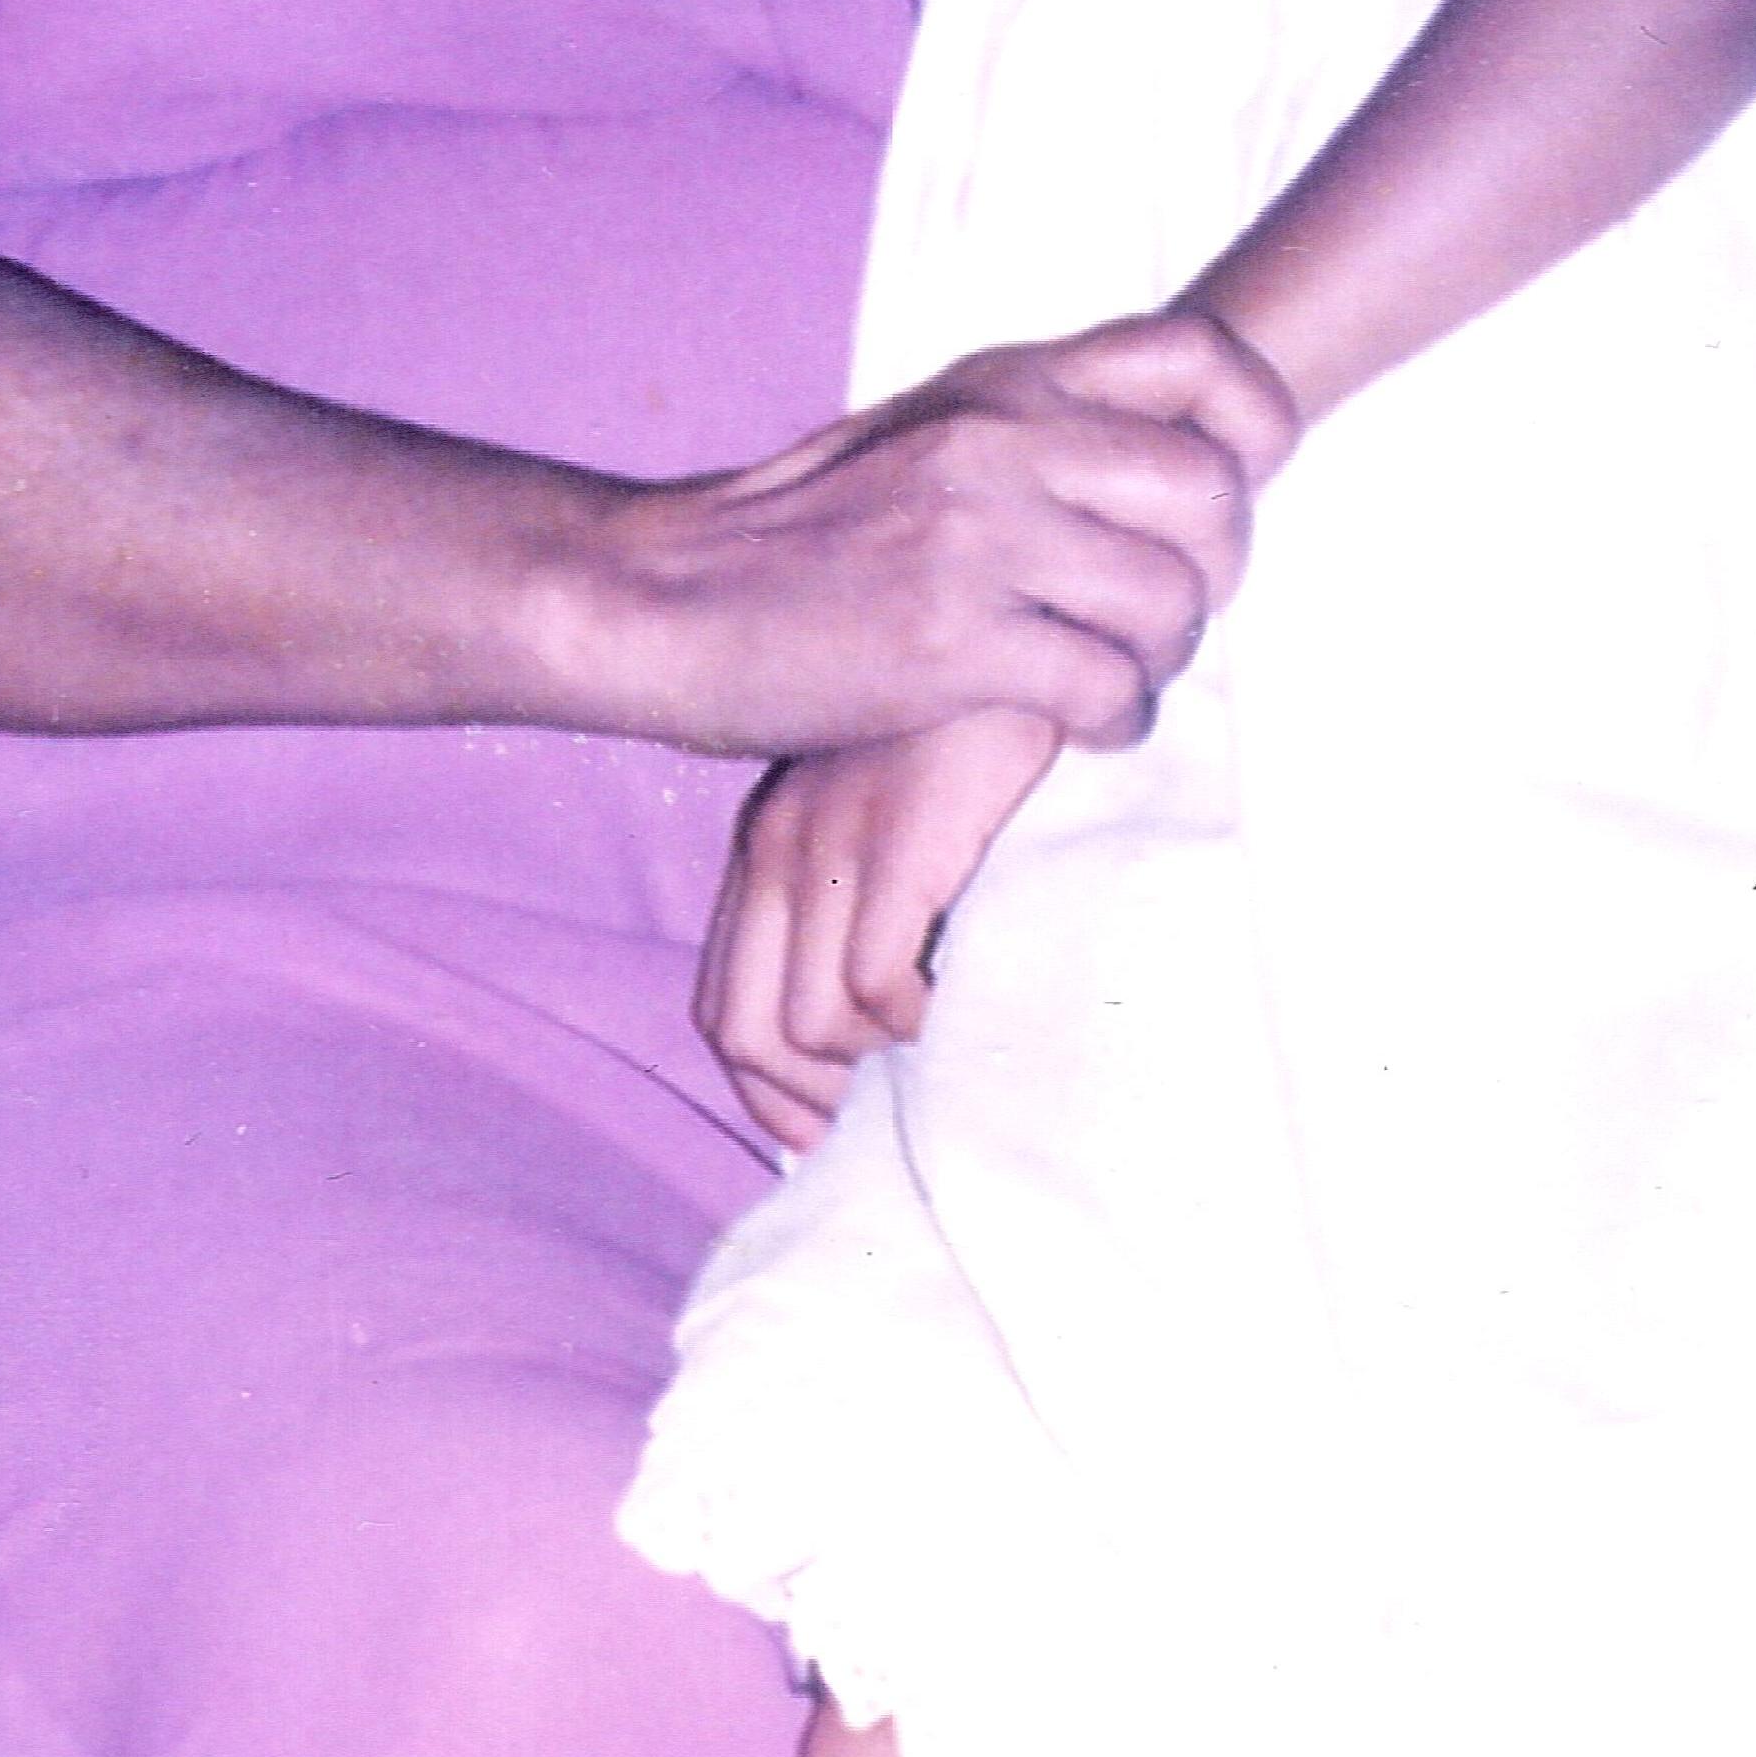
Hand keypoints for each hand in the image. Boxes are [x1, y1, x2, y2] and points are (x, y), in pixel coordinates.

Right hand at [596, 306, 1295, 765]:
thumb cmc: (794, 535)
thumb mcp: (924, 435)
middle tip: (1164, 616)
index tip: (1238, 485)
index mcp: (1004, 381)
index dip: (1256, 423)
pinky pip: (1106, 686)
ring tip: (1113, 680)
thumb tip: (1156, 456)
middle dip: (1218, 572)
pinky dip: (1115, 721)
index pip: (1197, 353)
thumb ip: (1032, 428)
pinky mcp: (950, 643)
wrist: (653, 599)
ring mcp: (977, 538)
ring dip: (1163, 659)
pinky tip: (1078, 728)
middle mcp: (1002, 440)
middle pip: (1212, 489)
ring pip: (1171, 598)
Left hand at [699, 704, 1063, 1150]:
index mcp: (768, 843)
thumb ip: (859, 894)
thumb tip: (866, 1027)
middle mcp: (778, 844)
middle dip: (804, 1100)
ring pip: (809, 1021)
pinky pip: (874, 981)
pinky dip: (913, 1017)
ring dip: (872, 1058)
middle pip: (744, 1030)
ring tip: (931, 1040)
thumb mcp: (892, 813)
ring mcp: (833, 840)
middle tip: (876, 1115)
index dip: (764, 1088)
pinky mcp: (899, 839)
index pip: (720, 1004)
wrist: (1035, 629)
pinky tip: (957, 994)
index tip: (827, 1126)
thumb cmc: (982, 735)